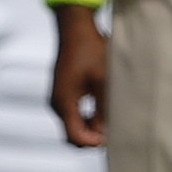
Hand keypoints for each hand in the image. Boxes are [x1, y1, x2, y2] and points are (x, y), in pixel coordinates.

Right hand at [51, 5, 107, 146]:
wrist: (76, 28)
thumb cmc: (90, 50)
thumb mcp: (103, 81)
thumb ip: (104, 110)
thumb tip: (107, 132)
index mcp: (64, 101)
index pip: (75, 137)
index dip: (94, 143)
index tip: (112, 136)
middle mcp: (57, 102)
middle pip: (72, 134)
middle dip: (93, 137)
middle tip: (114, 130)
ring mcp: (59, 96)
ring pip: (73, 124)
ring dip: (91, 127)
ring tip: (111, 118)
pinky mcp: (63, 91)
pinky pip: (73, 114)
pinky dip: (87, 117)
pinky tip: (102, 109)